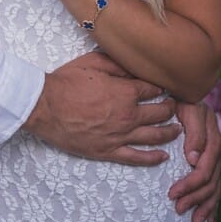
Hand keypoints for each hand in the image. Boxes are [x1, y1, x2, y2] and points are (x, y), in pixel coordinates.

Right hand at [25, 52, 179, 164]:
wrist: (43, 106)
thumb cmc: (65, 82)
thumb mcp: (91, 63)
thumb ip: (117, 64)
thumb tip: (136, 67)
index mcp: (125, 93)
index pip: (153, 90)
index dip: (160, 88)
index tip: (164, 88)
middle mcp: (129, 116)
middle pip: (160, 113)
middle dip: (170, 108)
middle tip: (173, 107)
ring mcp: (120, 136)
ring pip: (155, 136)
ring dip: (170, 132)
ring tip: (177, 130)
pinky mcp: (109, 151)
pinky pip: (138, 158)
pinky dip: (153, 158)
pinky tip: (163, 156)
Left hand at [169, 100, 220, 221]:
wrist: (185, 92)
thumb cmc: (184, 101)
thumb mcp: (189, 111)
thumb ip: (195, 133)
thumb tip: (194, 158)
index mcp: (213, 142)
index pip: (204, 170)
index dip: (189, 184)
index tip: (172, 193)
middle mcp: (216, 153)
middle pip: (210, 183)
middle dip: (194, 198)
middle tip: (177, 207)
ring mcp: (215, 159)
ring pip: (214, 188)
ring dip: (203, 205)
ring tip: (192, 219)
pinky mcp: (210, 163)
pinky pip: (215, 187)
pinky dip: (211, 204)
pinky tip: (206, 218)